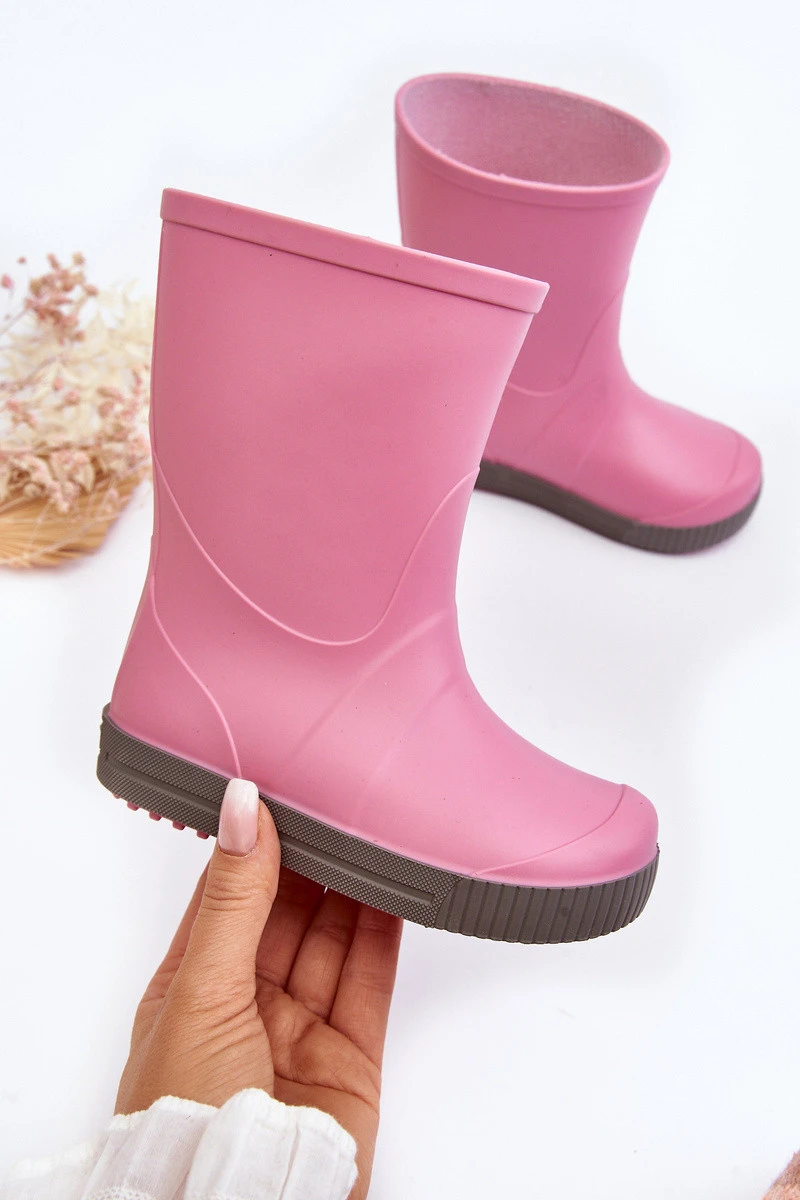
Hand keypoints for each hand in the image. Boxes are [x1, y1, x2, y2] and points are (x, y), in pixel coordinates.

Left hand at [116, 780, 402, 1198]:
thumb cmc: (187, 1118)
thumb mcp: (202, 991)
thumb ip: (236, 898)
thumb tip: (241, 808)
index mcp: (193, 987)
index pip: (228, 894)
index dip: (253, 842)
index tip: (278, 788)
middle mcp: (248, 1002)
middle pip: (287, 910)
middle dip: (310, 858)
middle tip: (336, 799)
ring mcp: (302, 1026)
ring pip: (333, 937)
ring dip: (352, 884)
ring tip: (371, 825)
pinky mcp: (353, 1052)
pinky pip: (371, 975)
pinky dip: (385, 928)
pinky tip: (394, 884)